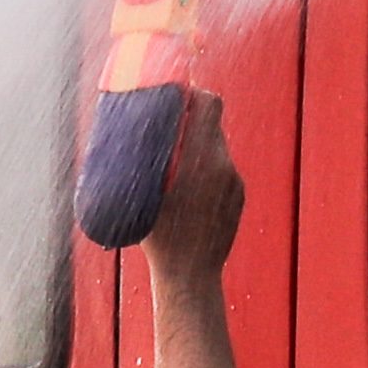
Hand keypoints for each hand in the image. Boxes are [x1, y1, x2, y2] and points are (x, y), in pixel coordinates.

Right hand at [142, 88, 243, 281]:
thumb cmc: (158, 237)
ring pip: (217, 146)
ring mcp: (234, 181)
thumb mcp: (142, 194)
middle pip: (212, 123)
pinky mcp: (239, 196)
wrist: (190, 275)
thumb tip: (128, 133)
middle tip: (167, 122)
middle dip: (190, 118)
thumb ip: (142, 161)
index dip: (192, 92)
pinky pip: (223, 169)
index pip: (208, 104)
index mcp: (200, 158)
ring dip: (198, 144)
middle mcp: (223, 165)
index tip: (174, 93)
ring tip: (174, 156)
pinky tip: (189, 183)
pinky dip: (207, 167)